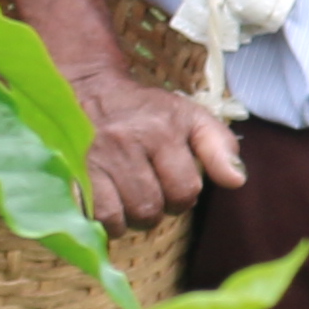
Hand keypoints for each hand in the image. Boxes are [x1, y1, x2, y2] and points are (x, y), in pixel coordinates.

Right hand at [76, 72, 246, 229]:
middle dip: (155, 209)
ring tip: (128, 199)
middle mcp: (128, 142)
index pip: (185, 190)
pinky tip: (108, 206)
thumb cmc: (146, 110)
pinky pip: (96, 217)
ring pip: (123, 217)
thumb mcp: (190, 118)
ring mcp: (95, 157)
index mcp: (162, 130)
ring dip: (129, 218)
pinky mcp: (71, 170)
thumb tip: (237, 180)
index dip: (182, 195)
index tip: (172, 183)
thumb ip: (219, 147)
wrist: (89, 88)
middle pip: (151, 209)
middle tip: (148, 190)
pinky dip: (105, 221)